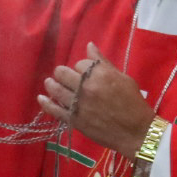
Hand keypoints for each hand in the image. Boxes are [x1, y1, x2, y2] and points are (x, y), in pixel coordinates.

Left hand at [38, 43, 154, 157]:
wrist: (135, 132)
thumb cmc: (133, 103)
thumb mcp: (123, 78)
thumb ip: (103, 62)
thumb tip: (89, 45)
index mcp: (100, 74)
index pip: (80, 63)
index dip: (81, 67)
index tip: (85, 72)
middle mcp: (86, 87)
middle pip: (63, 73)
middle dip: (63, 73)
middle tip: (64, 77)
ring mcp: (78, 104)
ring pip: (56, 89)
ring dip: (51, 84)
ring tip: (50, 83)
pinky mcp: (74, 119)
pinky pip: (54, 110)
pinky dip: (46, 103)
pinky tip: (41, 98)